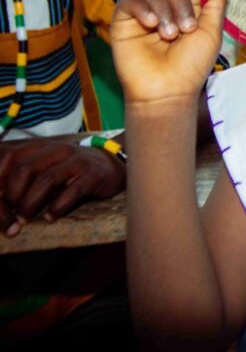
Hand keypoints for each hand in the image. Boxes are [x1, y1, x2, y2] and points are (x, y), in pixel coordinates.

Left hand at [0, 139, 125, 237]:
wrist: (113, 163)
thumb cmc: (71, 170)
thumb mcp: (45, 166)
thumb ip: (23, 177)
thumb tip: (0, 200)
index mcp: (40, 147)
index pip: (9, 158)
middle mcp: (57, 150)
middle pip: (24, 169)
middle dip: (12, 197)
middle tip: (10, 217)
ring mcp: (76, 161)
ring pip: (46, 180)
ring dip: (30, 204)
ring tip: (25, 220)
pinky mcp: (93, 174)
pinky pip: (72, 191)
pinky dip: (57, 207)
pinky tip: (50, 217)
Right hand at [112, 0, 228, 104]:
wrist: (166, 90)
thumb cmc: (191, 66)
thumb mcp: (211, 34)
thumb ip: (216, 7)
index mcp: (188, 9)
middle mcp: (166, 7)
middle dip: (180, 0)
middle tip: (186, 27)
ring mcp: (144, 12)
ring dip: (163, 8)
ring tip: (169, 34)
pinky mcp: (123, 20)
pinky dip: (141, 7)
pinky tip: (150, 24)